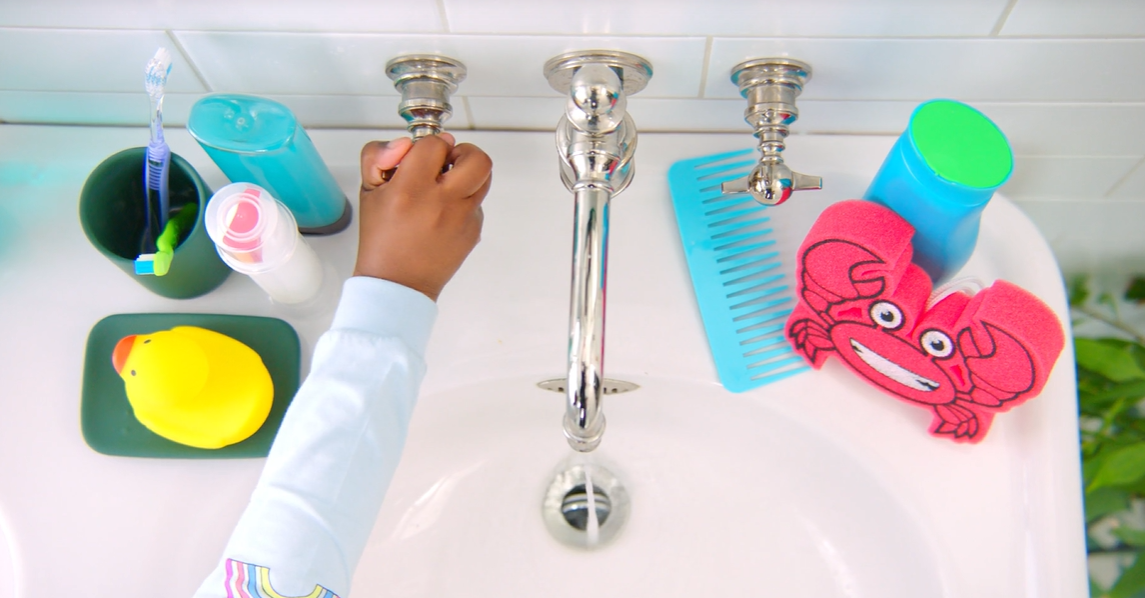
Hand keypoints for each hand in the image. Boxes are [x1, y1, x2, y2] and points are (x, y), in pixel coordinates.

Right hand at [354, 134, 491, 301]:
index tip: (419, 157)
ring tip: (445, 185)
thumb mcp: (368, 191)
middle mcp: (442, 203)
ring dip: (467, 174)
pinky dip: (464, 201)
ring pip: (484, 178)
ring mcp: (463, 219)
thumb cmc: (381, 239)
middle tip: (446, 163)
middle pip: (476, 158)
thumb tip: (406, 144)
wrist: (398, 283)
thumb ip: (379, 156)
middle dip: (462, 153)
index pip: (435, 144)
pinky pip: (477, 203)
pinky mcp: (474, 231)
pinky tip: (443, 214)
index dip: (427, 145)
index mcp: (411, 190)